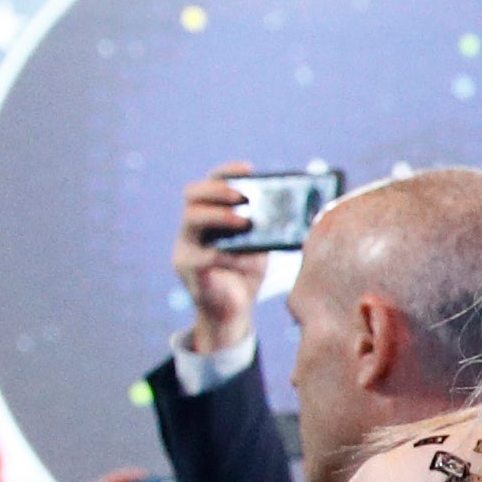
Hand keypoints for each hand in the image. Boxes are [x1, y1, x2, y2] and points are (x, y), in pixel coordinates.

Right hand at [174, 160, 268, 353]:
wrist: (234, 312)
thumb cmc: (246, 273)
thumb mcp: (258, 244)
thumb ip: (265, 226)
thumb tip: (296, 208)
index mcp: (208, 216)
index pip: (210, 184)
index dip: (226, 173)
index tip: (248, 169)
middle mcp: (191, 228)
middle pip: (193, 195)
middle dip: (219, 191)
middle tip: (244, 198)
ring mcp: (185, 247)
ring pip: (191, 219)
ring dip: (221, 217)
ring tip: (245, 222)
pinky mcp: (188, 270)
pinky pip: (202, 256)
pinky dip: (227, 255)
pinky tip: (245, 260)